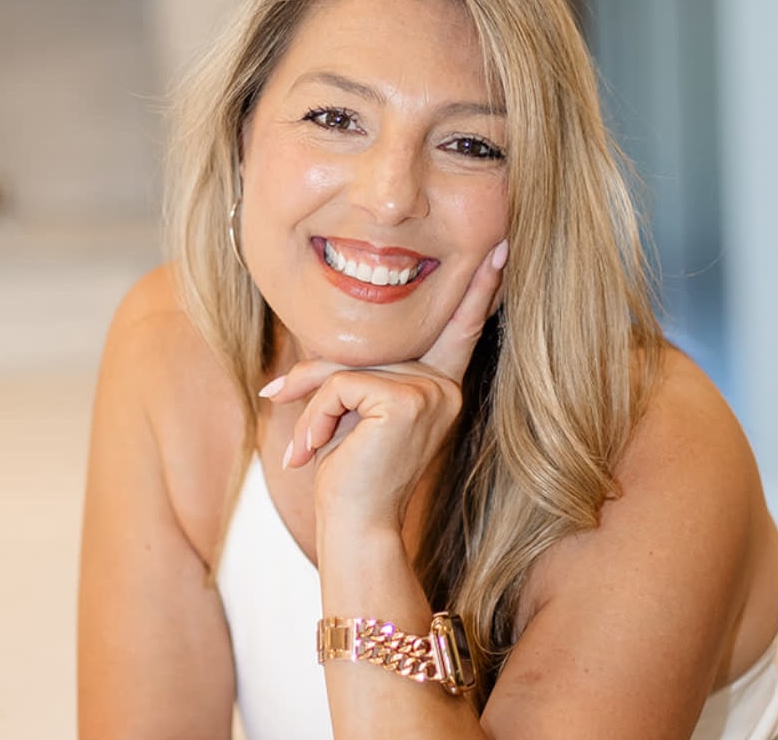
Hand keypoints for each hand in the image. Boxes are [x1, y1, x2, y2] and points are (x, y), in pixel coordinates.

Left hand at [259, 239, 507, 534]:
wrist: (355, 528)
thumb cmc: (351, 477)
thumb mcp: (348, 414)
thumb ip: (344, 377)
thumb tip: (292, 370)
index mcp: (439, 385)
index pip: (458, 330)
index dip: (479, 288)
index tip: (501, 247)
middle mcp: (443, 385)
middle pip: (366, 349)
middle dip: (315, 379)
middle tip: (276, 400)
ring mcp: (430, 392)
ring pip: (347, 369)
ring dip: (311, 407)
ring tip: (304, 449)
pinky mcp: (406, 401)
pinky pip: (340, 385)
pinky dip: (314, 416)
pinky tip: (311, 452)